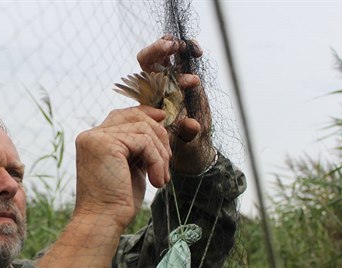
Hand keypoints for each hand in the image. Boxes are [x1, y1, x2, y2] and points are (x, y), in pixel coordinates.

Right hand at [74, 105, 170, 228]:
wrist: (102, 222)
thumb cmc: (116, 201)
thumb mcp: (130, 167)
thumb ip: (138, 146)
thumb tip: (158, 120)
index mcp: (93, 140)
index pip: (121, 115)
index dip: (145, 114)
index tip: (163, 121)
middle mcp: (91, 135)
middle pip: (135, 117)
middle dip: (159, 136)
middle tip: (167, 163)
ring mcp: (96, 138)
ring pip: (144, 129)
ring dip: (161, 154)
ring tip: (161, 178)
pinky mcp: (107, 145)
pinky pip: (145, 142)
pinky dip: (157, 161)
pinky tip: (156, 182)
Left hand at [137, 36, 215, 173]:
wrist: (189, 147)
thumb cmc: (180, 144)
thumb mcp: (183, 139)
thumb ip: (187, 132)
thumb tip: (192, 124)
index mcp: (151, 96)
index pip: (143, 70)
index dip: (152, 57)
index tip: (167, 53)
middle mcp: (158, 85)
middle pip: (151, 58)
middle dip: (161, 47)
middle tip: (175, 46)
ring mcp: (173, 80)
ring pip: (168, 55)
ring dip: (178, 46)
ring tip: (191, 49)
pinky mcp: (187, 79)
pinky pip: (184, 59)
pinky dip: (190, 50)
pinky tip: (198, 51)